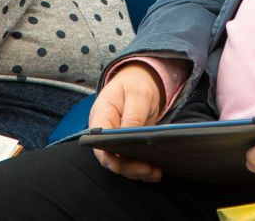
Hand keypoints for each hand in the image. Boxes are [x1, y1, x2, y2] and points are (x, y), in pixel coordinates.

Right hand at [88, 62, 164, 180]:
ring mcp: (113, 140)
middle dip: (130, 168)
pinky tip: (154, 171)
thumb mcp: (137, 94)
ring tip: (156, 173)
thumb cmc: (134, 84)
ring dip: (137, 171)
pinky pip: (129, 160)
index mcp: (101, 117)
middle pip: (111, 158)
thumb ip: (133, 115)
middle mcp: (104, 132)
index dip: (111, 158)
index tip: (129, 163)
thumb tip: (130, 137)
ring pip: (120, 163)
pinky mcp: (124, 145)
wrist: (138, 81)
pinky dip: (141, 168)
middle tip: (151, 171)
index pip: (99, 144)